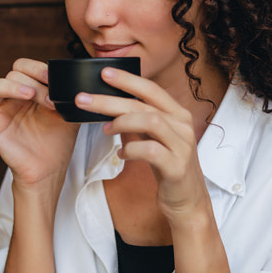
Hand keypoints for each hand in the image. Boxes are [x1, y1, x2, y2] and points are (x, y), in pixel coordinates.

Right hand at [0, 58, 78, 189]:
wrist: (50, 169)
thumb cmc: (57, 140)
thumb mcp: (67, 111)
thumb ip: (67, 93)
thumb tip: (73, 78)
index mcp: (28, 90)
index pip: (23, 66)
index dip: (37, 68)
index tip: (53, 79)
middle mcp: (11, 98)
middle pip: (12, 74)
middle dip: (33, 84)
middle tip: (50, 101)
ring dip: (11, 86)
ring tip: (29, 95)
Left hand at [74, 67, 210, 220]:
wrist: (188, 200)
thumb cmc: (168, 166)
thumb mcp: (155, 138)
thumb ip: (140, 120)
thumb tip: (110, 104)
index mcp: (178, 115)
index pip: (151, 89)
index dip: (127, 79)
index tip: (103, 72)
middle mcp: (182, 126)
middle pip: (143, 104)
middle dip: (110, 100)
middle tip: (84, 100)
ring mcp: (182, 146)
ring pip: (150, 121)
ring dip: (121, 122)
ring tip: (104, 129)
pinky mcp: (177, 167)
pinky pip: (151, 151)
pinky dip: (131, 150)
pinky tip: (122, 155)